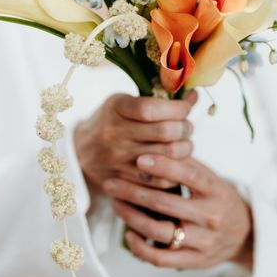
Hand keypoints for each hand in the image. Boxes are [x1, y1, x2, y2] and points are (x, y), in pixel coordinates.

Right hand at [74, 92, 196, 191]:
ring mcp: (118, 159)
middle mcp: (114, 133)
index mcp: (116, 108)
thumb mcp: (126, 102)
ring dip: (185, 149)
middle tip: (187, 126)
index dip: (176, 108)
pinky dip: (175, 170)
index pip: (151, 108)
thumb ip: (159, 99)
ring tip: (184, 143)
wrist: (82, 151)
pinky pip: (160, 180)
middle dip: (185, 128)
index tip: (185, 108)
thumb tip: (194, 96)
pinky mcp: (124, 180)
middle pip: (165, 132)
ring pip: (167, 157)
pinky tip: (175, 161)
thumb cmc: (111, 120)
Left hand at [104, 154, 252, 269]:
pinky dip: (141, 247)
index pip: (188, 175)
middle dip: (134, 192)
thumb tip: (158, 141)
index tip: (139, 158)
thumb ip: (187, 163)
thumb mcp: (211, 177)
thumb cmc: (219, 198)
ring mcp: (202, 241)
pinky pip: (161, 258)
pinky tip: (128, 233)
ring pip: (160, 231)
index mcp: (215, 190)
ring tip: (116, 204)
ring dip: (132, 217)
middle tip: (111, 182)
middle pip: (166, 204)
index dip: (163, 166)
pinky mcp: (194, 261)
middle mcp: (210, 216)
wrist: (245, 234)